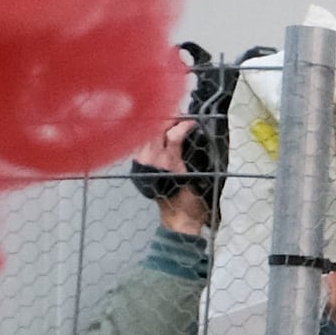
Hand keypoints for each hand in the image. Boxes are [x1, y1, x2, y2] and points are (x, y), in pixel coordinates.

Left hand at [151, 123, 218, 240]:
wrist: (178, 218)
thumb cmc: (192, 200)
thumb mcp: (197, 175)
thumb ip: (192, 151)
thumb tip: (190, 129)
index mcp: (169, 163)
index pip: (173, 133)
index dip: (184, 123)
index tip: (193, 121)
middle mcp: (153, 161)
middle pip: (156, 129)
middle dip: (169, 119)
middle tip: (180, 116)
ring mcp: (142, 162)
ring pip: (146, 133)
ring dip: (158, 126)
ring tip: (170, 123)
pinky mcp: (137, 165)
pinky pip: (141, 143)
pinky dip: (150, 136)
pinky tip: (158, 135)